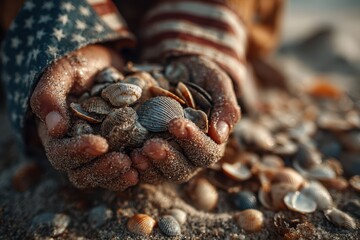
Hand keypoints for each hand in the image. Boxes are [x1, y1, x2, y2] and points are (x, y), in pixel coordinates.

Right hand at [30, 45, 137, 190]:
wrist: (105, 62)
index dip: (78, 152)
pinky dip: (135, 169)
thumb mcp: (63, 71)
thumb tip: (55, 128)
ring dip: (118, 177)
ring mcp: (99, 151)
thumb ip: (51, 95)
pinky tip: (146, 165)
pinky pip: (124, 168)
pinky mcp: (120, 148)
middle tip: (123, 161)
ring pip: (103, 176)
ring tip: (136, 170)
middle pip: (82, 173)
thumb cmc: (79, 63)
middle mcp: (77, 147)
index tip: (100, 144)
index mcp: (58, 134)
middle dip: (102, 171)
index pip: (61, 153)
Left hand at [132, 56, 240, 182]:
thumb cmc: (200, 74)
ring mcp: (167, 156)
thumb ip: (224, 106)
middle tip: (150, 146)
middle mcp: (189, 155)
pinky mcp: (146, 154)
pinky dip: (133, 166)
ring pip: (160, 174)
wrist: (173, 67)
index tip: (176, 124)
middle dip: (167, 158)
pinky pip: (140, 169)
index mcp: (210, 142)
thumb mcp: (216, 82)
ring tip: (135, 155)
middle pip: (182, 169)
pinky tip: (125, 155)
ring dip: (148, 167)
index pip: (206, 152)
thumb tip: (220, 136)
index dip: (193, 142)